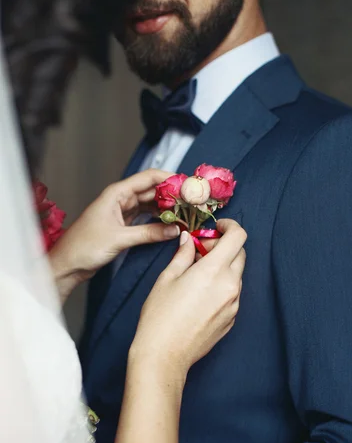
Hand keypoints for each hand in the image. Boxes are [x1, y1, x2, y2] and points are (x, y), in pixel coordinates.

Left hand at [49, 169, 177, 301]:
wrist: (67, 264)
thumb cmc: (85, 246)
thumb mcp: (120, 238)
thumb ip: (149, 233)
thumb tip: (175, 229)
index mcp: (117, 193)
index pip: (149, 178)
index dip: (170, 179)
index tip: (189, 186)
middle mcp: (121, 199)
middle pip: (152, 191)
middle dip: (173, 195)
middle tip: (193, 203)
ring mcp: (122, 212)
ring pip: (150, 205)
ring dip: (167, 208)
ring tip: (186, 213)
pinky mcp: (123, 225)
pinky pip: (145, 218)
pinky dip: (158, 220)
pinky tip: (171, 224)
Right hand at [129, 219, 246, 382]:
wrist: (164, 355)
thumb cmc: (160, 316)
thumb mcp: (167, 278)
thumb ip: (183, 254)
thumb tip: (188, 239)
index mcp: (214, 271)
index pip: (238, 237)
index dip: (230, 226)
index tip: (216, 228)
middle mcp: (230, 286)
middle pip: (240, 254)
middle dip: (223, 247)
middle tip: (201, 252)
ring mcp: (234, 304)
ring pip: (236, 275)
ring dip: (223, 268)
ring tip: (197, 276)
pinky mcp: (232, 319)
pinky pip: (233, 294)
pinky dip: (222, 287)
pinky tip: (201, 296)